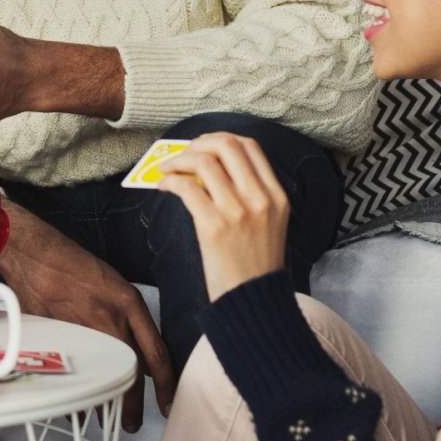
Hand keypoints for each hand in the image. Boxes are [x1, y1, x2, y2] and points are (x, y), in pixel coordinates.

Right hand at [0, 203, 175, 431]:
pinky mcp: (56, 333)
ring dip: (104, 401)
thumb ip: (130, 322)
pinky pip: (71, 370)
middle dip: (133, 405)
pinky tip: (76, 401)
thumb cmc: (72, 266)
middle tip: (132, 424)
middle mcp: (109, 317)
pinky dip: (75, 389)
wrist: (33, 252)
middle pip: (131, 371)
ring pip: (101, 375)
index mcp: (128, 303)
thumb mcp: (112, 287)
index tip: (169, 405)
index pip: (157, 353)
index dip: (166, 385)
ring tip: (105, 418)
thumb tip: (144, 361)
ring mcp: (81, 327)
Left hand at [156, 133, 288, 301]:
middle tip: (182, 155)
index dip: (221, 139)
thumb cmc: (254, 264)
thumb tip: (209, 167)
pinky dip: (168, 181)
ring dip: (178, 161)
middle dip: (198, 143)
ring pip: (204, 162)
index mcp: (277, 195)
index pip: (250, 146)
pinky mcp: (214, 226)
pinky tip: (163, 187)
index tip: (203, 146)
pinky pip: (185, 188)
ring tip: (166, 170)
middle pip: (226, 146)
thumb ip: (250, 193)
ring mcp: (238, 211)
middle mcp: (261, 198)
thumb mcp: (268, 223)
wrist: (253, 301)